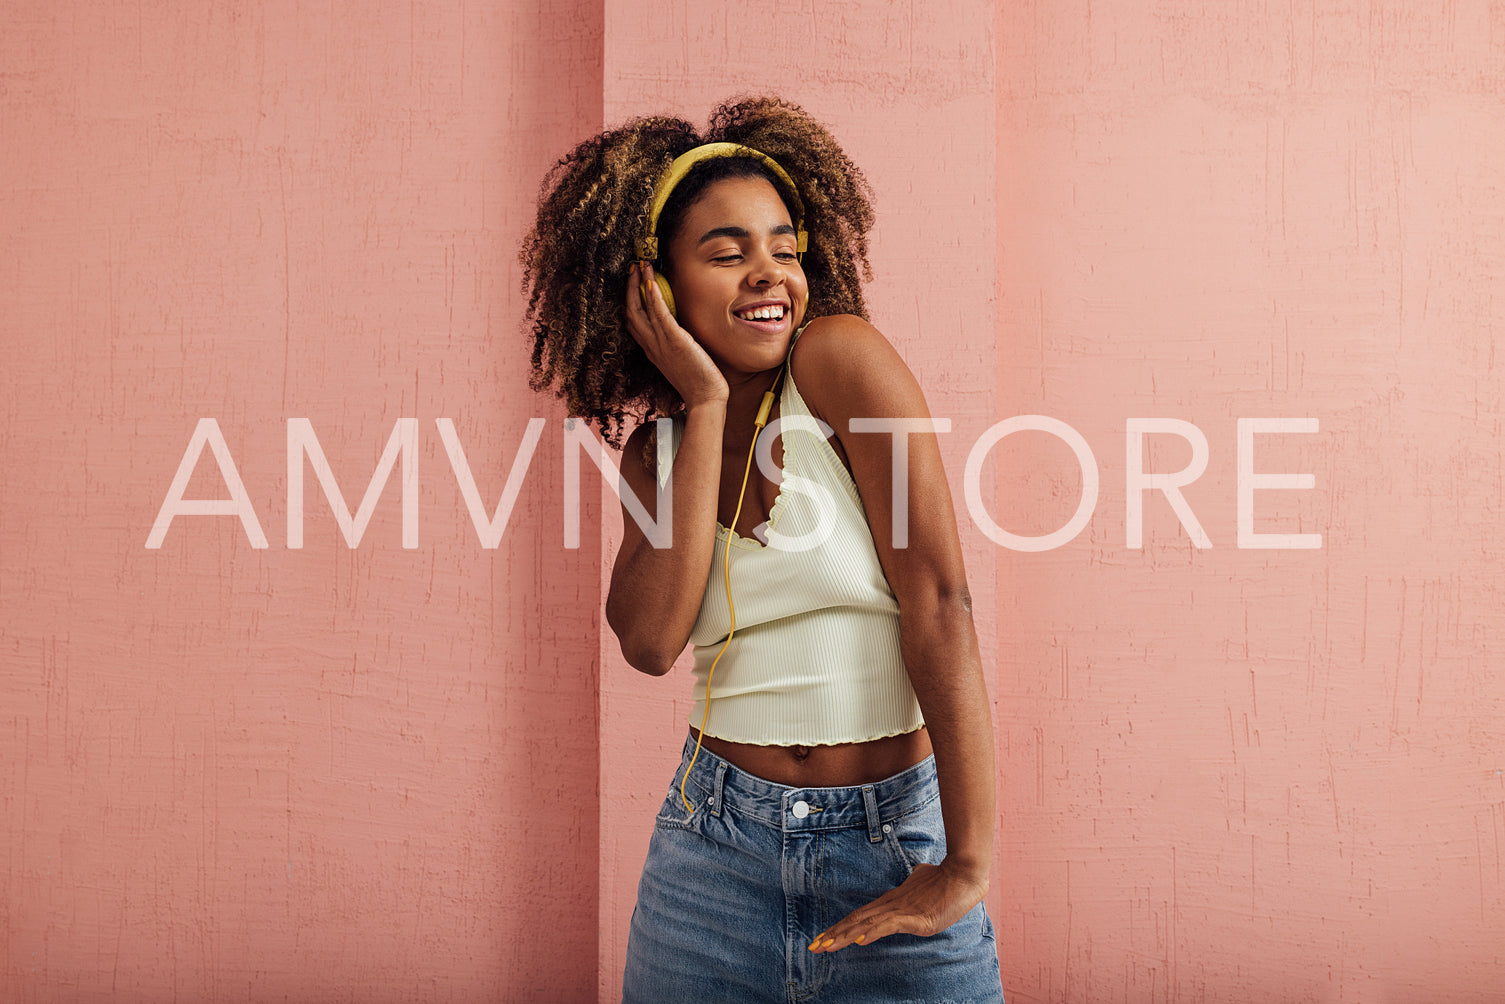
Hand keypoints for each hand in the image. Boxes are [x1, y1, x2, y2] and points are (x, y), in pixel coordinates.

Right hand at [624, 262, 727, 408]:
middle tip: (633, 268)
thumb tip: (682, 332)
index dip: (630, 301)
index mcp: (652, 351)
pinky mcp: (674, 341)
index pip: (633, 323)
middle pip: (630, 312)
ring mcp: (660, 344)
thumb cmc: (699, 382)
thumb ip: (677, 345)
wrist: (705, 399)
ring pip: (639, 310)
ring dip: (638, 285)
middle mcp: (651, 346)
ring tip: (640, 265)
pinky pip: (658, 314)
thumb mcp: (683, 360)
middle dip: (629, 288)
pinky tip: (650, 281)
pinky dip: (652, 297)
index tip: (634, 284)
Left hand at [806, 858, 988, 952]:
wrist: (963, 874)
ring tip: (826, 946)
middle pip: (856, 920)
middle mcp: (890, 906)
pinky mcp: (915, 917)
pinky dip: (873, 932)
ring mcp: (901, 911)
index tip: (822, 937)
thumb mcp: (922, 886)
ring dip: (845, 936)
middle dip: (834, 935)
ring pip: (866, 924)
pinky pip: (889, 925)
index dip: (840, 927)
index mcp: (890, 902)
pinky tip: (860, 940)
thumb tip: (915, 876)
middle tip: (813, 946)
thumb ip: (914, 886)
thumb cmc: (944, 878)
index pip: (859, 916)